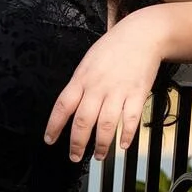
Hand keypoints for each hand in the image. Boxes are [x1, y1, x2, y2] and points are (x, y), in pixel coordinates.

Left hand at [43, 9, 167, 161]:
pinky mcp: (137, 94)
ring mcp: (118, 91)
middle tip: (74, 156)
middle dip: (77, 143)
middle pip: (83, 121)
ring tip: (99, 156)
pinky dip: (127, 134)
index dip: (54, 126)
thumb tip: (69, 108)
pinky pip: (131, 119)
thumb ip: (79, 85)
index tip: (49, 140)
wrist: (142, 35)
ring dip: (101, 145)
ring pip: (105, 125)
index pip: (62, 106)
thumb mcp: (87, 63)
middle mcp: (97, 87)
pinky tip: (123, 144)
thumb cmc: (113, 48)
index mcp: (82, 79)